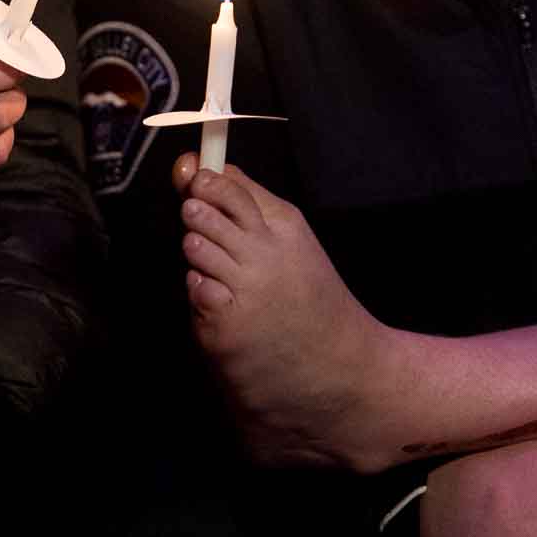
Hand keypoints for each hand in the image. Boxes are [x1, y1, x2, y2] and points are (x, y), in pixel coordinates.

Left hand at [172, 154, 398, 470]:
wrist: (343, 369)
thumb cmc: (314, 301)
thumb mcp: (293, 240)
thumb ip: (248, 203)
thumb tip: (198, 167)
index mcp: (286, 226)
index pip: (228, 185)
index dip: (204, 180)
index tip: (196, 182)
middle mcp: (265, 253)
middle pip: (202, 211)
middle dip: (194, 214)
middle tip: (203, 225)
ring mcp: (244, 291)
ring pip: (194, 247)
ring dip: (199, 256)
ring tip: (225, 273)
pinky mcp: (224, 327)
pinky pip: (195, 290)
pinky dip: (203, 294)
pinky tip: (227, 305)